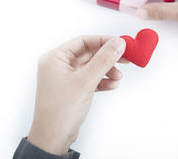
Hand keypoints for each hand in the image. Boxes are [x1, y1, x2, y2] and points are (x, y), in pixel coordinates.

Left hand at [27, 36, 125, 154]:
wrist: (53, 138)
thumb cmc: (60, 110)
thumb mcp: (85, 81)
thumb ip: (103, 60)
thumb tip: (118, 43)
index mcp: (55, 58)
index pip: (82, 41)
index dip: (102, 41)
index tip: (120, 43)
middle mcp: (58, 65)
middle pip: (88, 54)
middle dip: (106, 58)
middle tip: (125, 58)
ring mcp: (64, 78)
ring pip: (90, 67)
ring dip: (106, 70)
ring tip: (118, 77)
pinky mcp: (71, 89)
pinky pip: (89, 79)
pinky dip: (101, 81)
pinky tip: (111, 85)